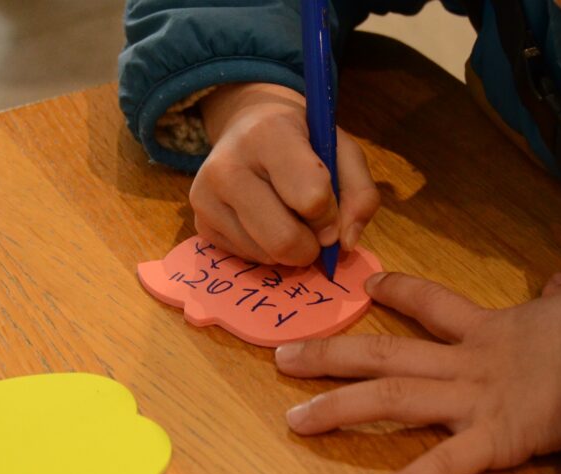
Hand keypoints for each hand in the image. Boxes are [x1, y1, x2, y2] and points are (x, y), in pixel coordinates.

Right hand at [192, 83, 378, 264]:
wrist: (248, 128)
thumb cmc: (303, 141)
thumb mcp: (342, 150)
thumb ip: (360, 194)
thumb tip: (344, 244)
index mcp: (268, 134)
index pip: (312, 197)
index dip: (330, 212)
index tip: (328, 204)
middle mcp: (227, 165)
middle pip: (285, 239)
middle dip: (311, 244)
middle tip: (313, 226)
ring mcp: (205, 197)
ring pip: (267, 255)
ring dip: (290, 248)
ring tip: (287, 216)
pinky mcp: (200, 224)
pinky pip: (249, 260)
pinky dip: (268, 251)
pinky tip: (265, 222)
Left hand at [275, 271, 560, 473]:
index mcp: (488, 329)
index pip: (432, 304)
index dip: (399, 292)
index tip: (369, 287)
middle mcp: (467, 361)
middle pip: (386, 352)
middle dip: (332, 355)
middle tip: (282, 357)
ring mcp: (473, 400)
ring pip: (393, 397)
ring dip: (339, 407)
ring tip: (294, 419)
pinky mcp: (494, 440)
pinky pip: (443, 466)